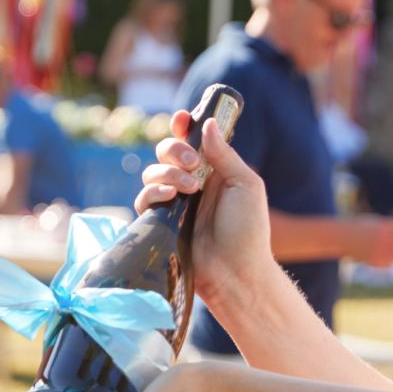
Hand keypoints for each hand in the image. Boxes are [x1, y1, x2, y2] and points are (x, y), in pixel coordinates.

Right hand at [137, 113, 273, 310]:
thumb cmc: (249, 230)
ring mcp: (175, 203)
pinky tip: (170, 198)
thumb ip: (224, 154)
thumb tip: (208, 124)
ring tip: (190, 189)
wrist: (236, 272)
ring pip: (153, 173)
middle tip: (193, 164)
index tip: (181, 119)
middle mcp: (192, 183)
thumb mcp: (246, 185)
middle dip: (174, 149)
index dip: (183, 126)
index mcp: (214, 170)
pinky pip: (144, 199)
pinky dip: (153, 193)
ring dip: (168, 173)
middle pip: (167, 152)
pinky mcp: (160, 224)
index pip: (193, 141)